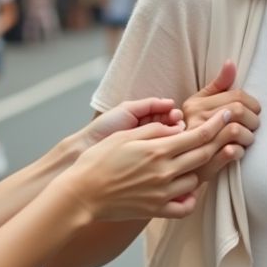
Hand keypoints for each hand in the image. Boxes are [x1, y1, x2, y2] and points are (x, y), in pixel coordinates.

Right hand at [58, 109, 233, 221]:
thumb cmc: (99, 160)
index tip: (228, 114)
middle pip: (203, 155)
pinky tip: (187, 189)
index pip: (198, 135)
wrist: (82, 194)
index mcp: (158, 150)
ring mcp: (162, 193)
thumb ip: (154, 130)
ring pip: (196, 180)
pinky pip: (185, 206)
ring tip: (202, 159)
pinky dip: (191, 198)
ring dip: (202, 169)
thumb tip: (178, 127)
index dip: (217, 124)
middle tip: (230, 131)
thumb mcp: (125, 135)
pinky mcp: (156, 210)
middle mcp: (165, 172)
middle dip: (220, 141)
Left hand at [59, 98, 184, 161]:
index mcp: (145, 120)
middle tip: (179, 126)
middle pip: (171, 130)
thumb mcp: (127, 110)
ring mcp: (147, 150)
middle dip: (177, 126)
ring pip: (169, 143)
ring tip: (176, 137)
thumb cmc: (104, 128)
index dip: (174, 116)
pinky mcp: (146, 164)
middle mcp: (148, 135)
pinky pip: (162, 157)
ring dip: (175, 139)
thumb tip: (171, 102)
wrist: (86, 148)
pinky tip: (172, 150)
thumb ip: (149, 105)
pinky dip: (169, 153)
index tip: (177, 116)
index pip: (167, 117)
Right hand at [181, 60, 259, 182]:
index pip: (236, 96)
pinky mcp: (203, 165)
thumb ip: (218, 85)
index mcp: (195, 105)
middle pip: (238, 111)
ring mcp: (198, 143)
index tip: (254, 111)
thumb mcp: (200, 104)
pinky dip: (240, 152)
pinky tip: (238, 152)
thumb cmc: (193, 130)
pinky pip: (231, 152)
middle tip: (254, 127)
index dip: (252, 103)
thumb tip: (231, 63)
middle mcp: (194, 121)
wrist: (176, 164)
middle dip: (253, 120)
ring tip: (247, 140)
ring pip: (236, 130)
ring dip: (248, 137)